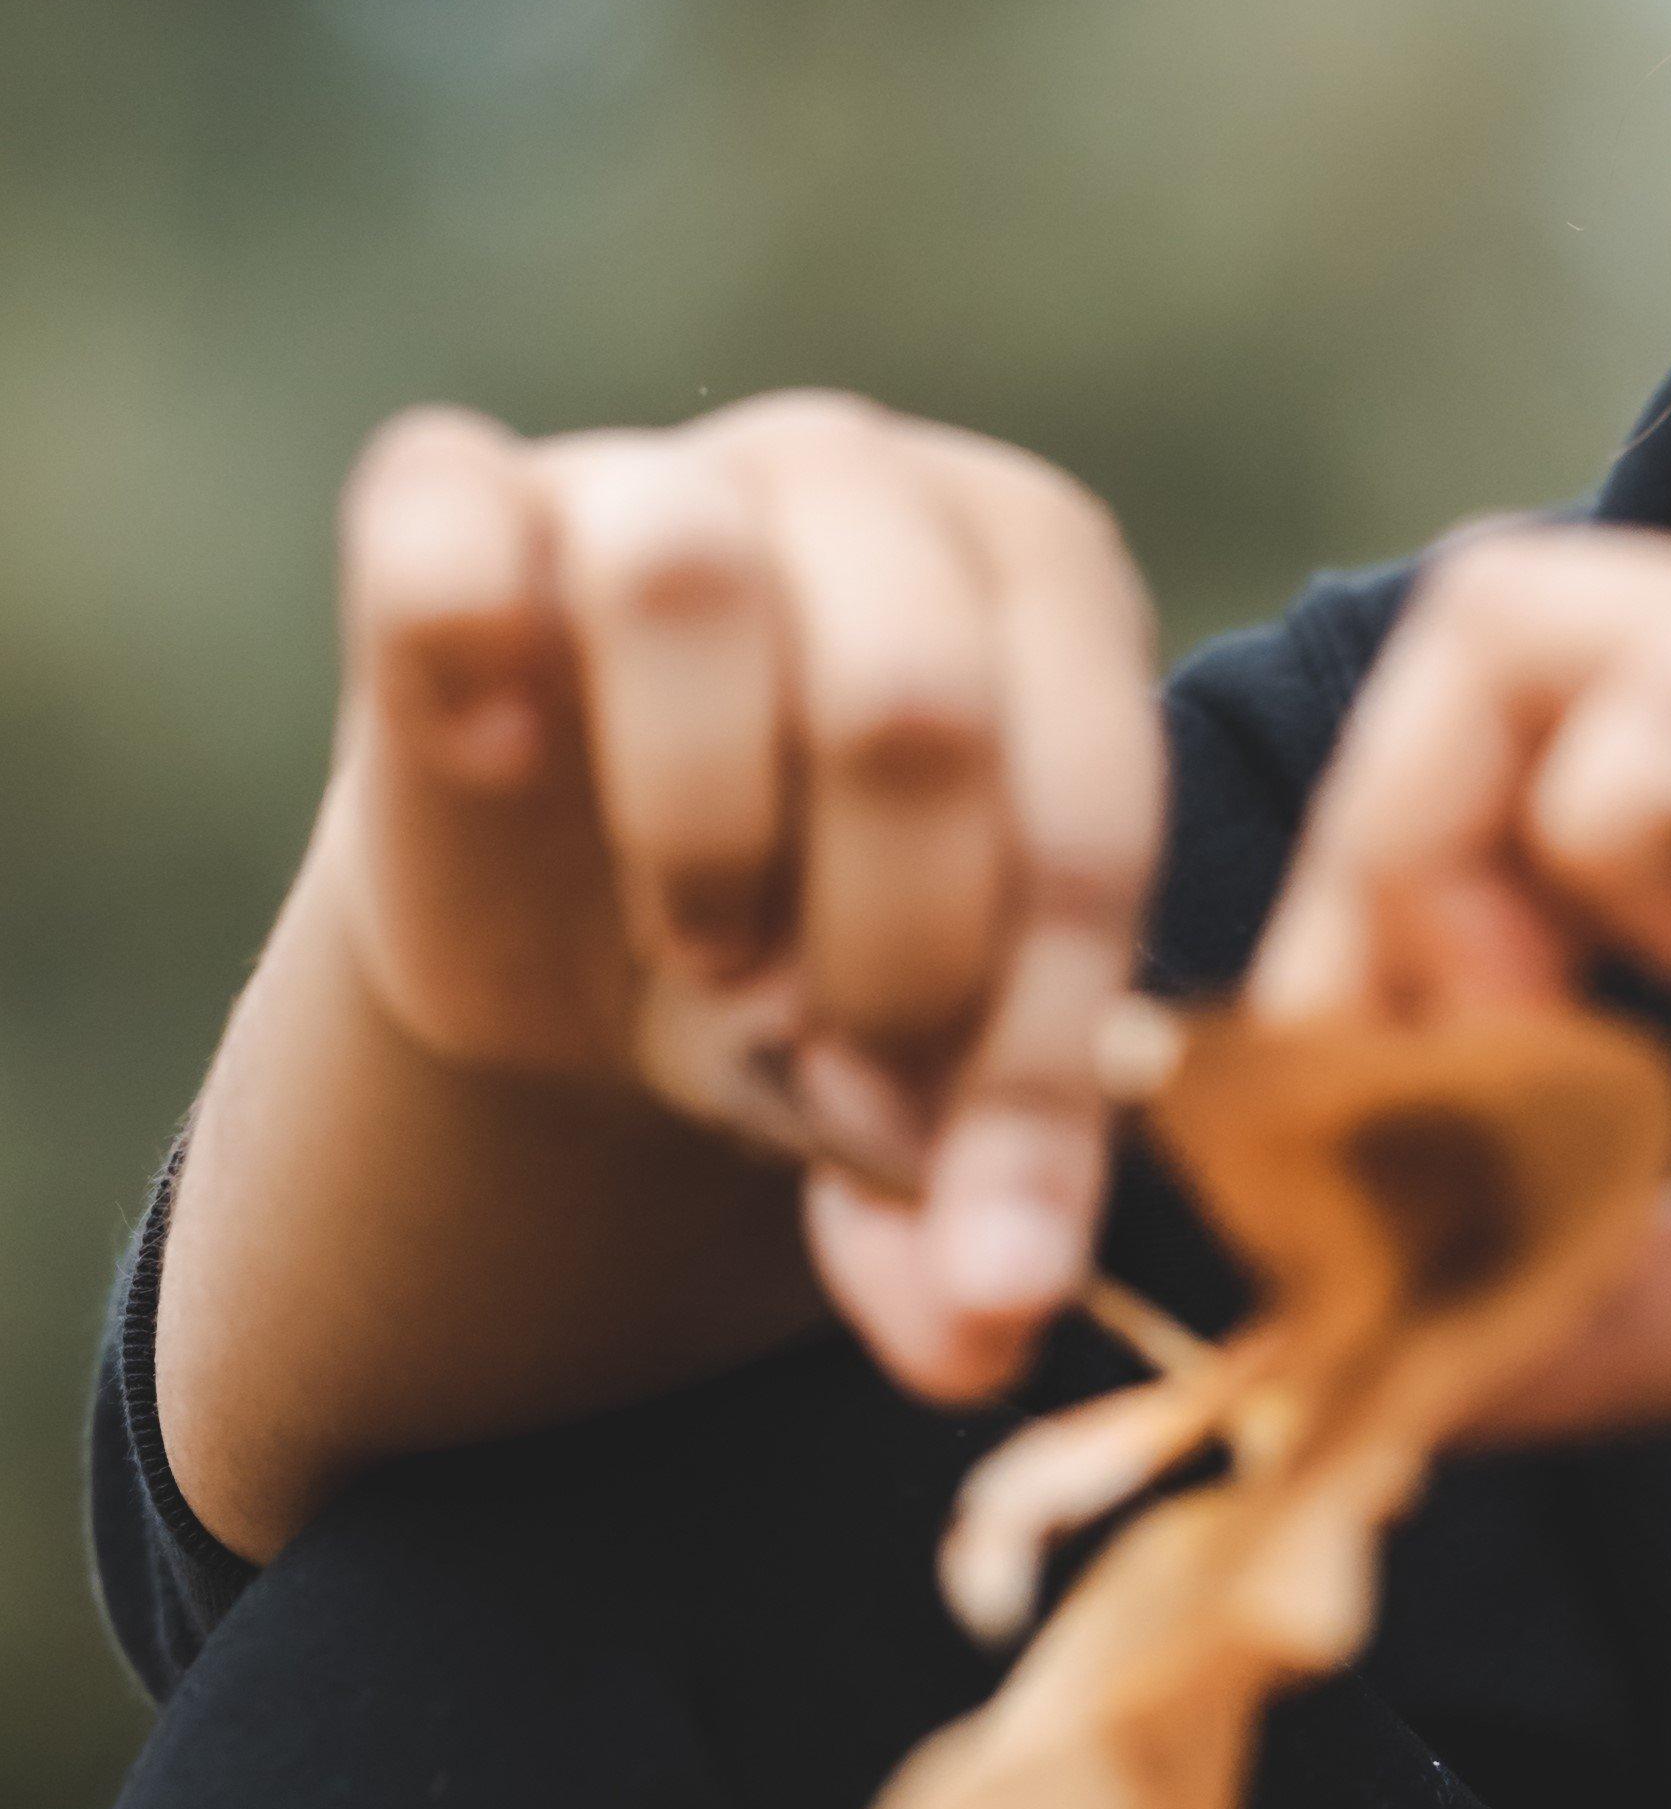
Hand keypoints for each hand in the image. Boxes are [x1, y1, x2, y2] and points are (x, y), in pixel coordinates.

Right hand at [317, 394, 1166, 1397]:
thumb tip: (983, 1334)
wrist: (590, 912)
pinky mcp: (459, 507)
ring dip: (698, 826)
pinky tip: (498, 766)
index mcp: (1051, 576)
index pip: (1090, 812)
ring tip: (709, 949)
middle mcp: (874, 485)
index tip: (965, 1213)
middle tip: (828, 1056)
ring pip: (687, 580)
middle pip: (911, 701)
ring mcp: (661, 474)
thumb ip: (973, 1194)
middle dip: (881, 950)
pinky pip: (443, 520)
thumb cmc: (823, 953)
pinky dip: (466, 639)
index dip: (1034, 1050)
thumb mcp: (921, 1075)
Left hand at [1248, 531, 1670, 1432]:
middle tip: (1435, 1079)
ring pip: (1536, 638)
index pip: (1501, 699)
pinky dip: (1608, 874)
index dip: (1380, 891)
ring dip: (1462, 871)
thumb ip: (1651, 1288)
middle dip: (1374, 861)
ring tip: (1560, 1063)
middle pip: (1483, 624)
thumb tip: (1413, 1380)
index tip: (1406, 1120)